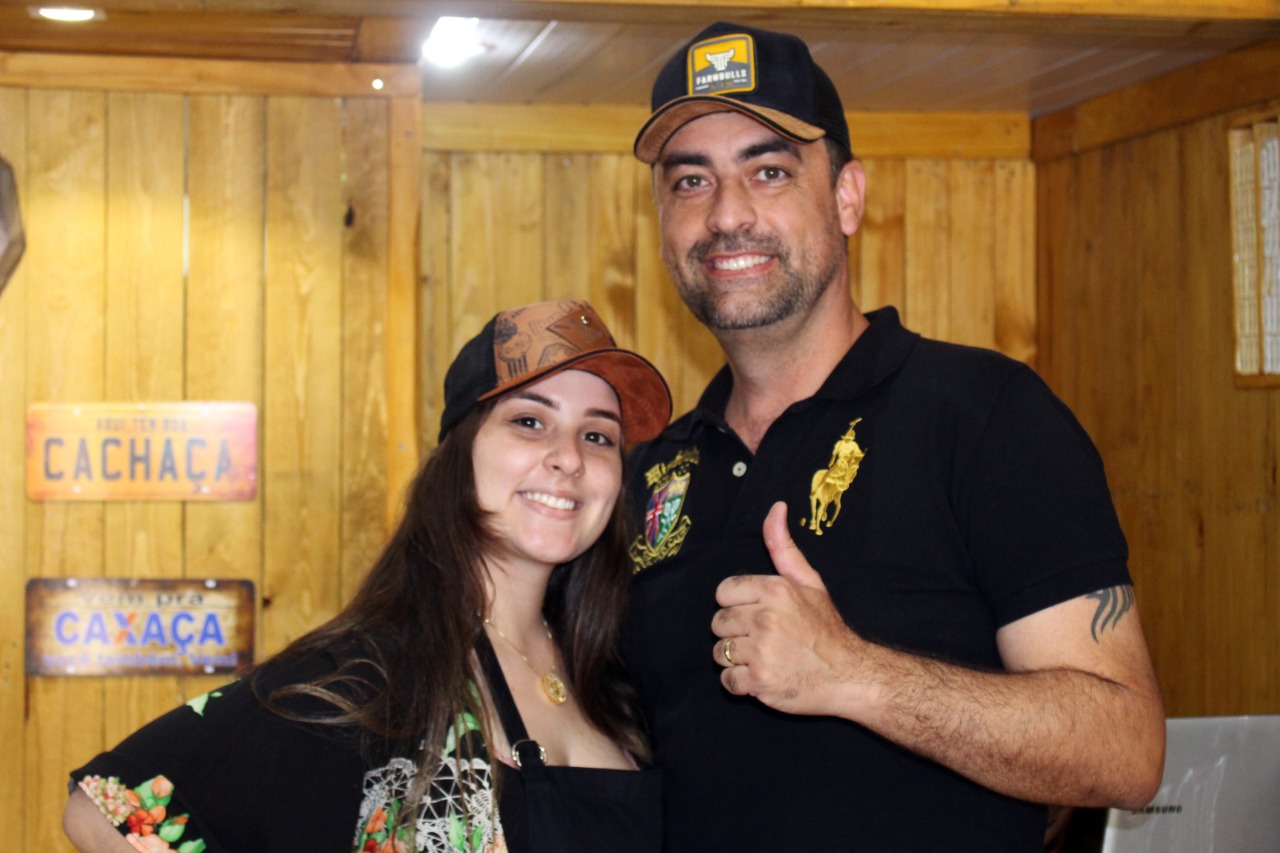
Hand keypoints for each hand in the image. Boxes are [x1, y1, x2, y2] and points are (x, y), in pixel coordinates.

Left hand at [711, 501, 868, 715]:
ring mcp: (761, 651)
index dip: (737, 604)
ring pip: (720, 652)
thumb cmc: (826, 628)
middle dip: (735, 632)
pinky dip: (740, 683)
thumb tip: (776, 508)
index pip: (723, 592)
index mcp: (774, 590)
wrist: (849, 674)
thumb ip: (783, 546)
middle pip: (718, 622)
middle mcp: (765, 618)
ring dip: (736, 658)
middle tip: (761, 638)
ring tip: (762, 657)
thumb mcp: (809, 581)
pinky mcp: (759, 681)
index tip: (754, 613)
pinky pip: (727, 681)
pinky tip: (761, 677)